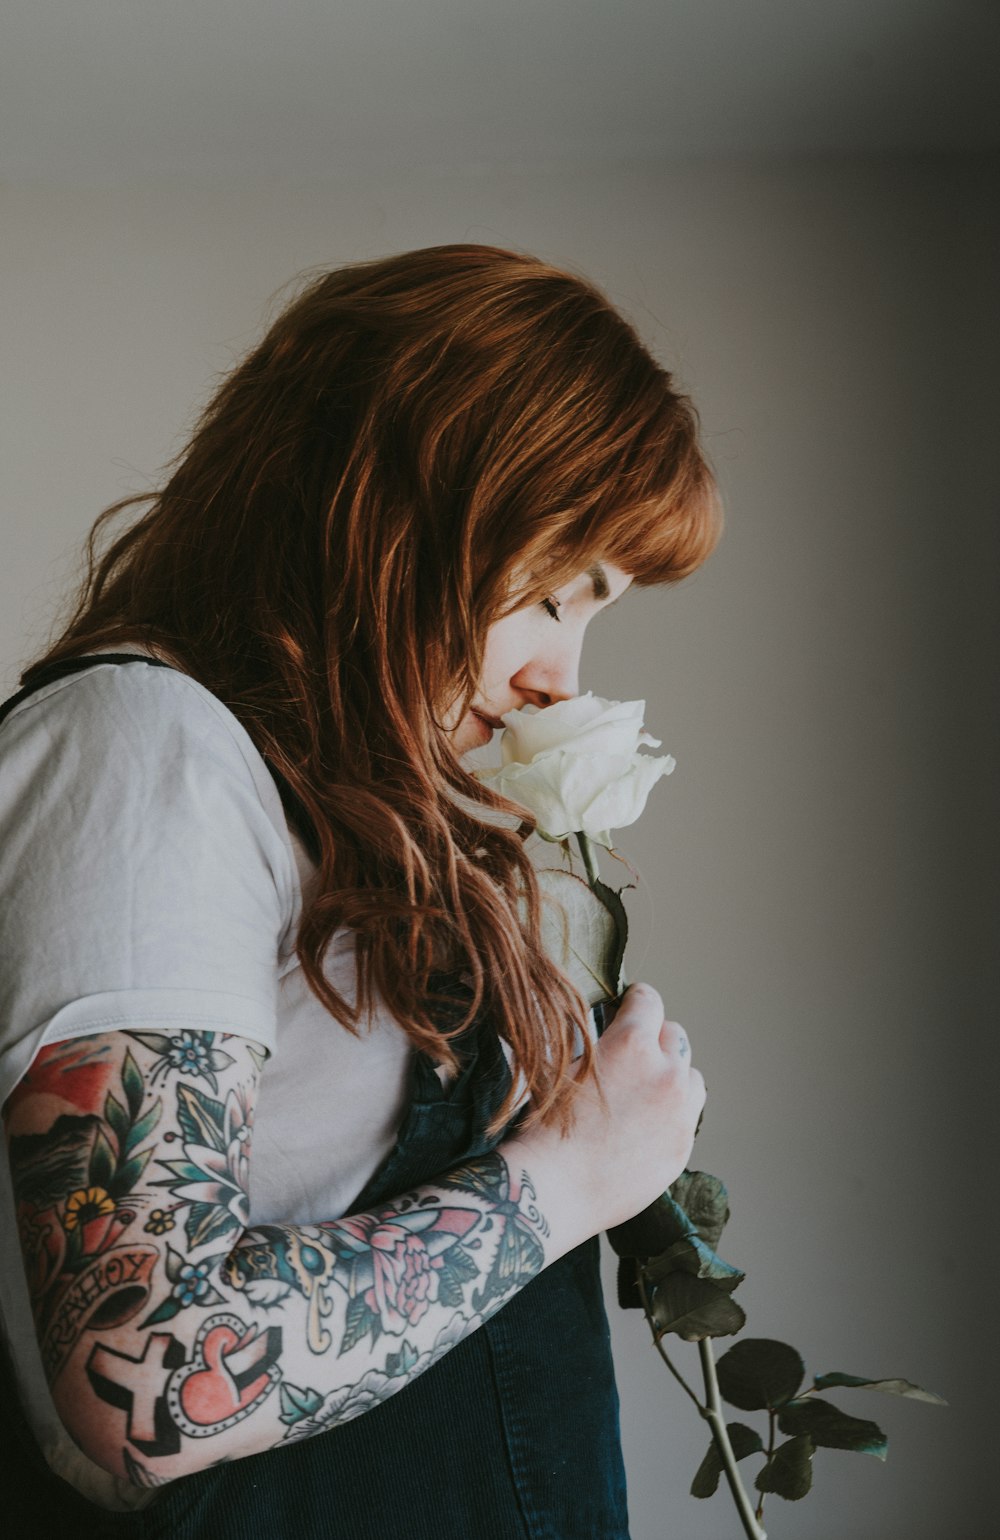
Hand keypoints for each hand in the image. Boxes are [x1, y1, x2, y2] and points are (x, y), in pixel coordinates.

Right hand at [505, 983, 705, 1244]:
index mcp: (632, 1044)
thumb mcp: (566, 1063)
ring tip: (644, 1092)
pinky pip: (687, 1115)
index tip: (630, 1007)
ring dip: (672, 1075)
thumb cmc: (547, 1126)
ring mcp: (680, 1111)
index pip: (650, 1001)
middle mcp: (665, 1072)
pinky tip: (644, 1126)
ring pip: (690, 1075)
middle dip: (655, 1039)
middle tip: (632, 1056)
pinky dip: (672, 1113)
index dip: (636, 1001)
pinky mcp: (683, 1145)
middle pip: (675, 1035)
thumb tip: (611, 1029)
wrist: (555, 1188)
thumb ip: (598, 1041)